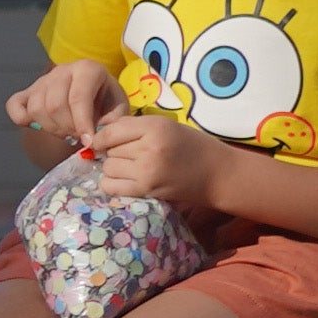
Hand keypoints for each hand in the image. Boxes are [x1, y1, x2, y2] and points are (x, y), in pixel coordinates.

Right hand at [5, 60, 117, 155]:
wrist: (93, 94)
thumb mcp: (118, 108)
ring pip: (36, 108)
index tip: (88, 142)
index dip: (82, 124)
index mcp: (88, 69)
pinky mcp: (26, 92)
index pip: (78, 98)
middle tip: (79, 137)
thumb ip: (113, 121)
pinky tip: (40, 126)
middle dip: (67, 128)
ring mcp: (42, 80)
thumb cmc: (106, 101)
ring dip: (50, 128)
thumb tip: (99, 135)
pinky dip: (22, 120)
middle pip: (54, 105)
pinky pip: (14, 106)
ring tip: (66, 131)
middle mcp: (62, 70)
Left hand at [81, 104, 209, 206]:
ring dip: (115, 168)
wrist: (217, 173)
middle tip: (133, 155)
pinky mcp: (146, 190)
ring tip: (132, 167)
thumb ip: (135, 127)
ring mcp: (147, 171)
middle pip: (109, 149)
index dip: (103, 137)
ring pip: (108, 167)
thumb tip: (100, 134)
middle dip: (115, 151)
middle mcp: (149, 147)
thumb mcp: (166, 126)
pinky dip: (113, 183)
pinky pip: (110, 186)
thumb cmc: (192, 146)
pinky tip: (126, 180)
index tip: (104, 142)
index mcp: (156, 126)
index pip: (112, 131)